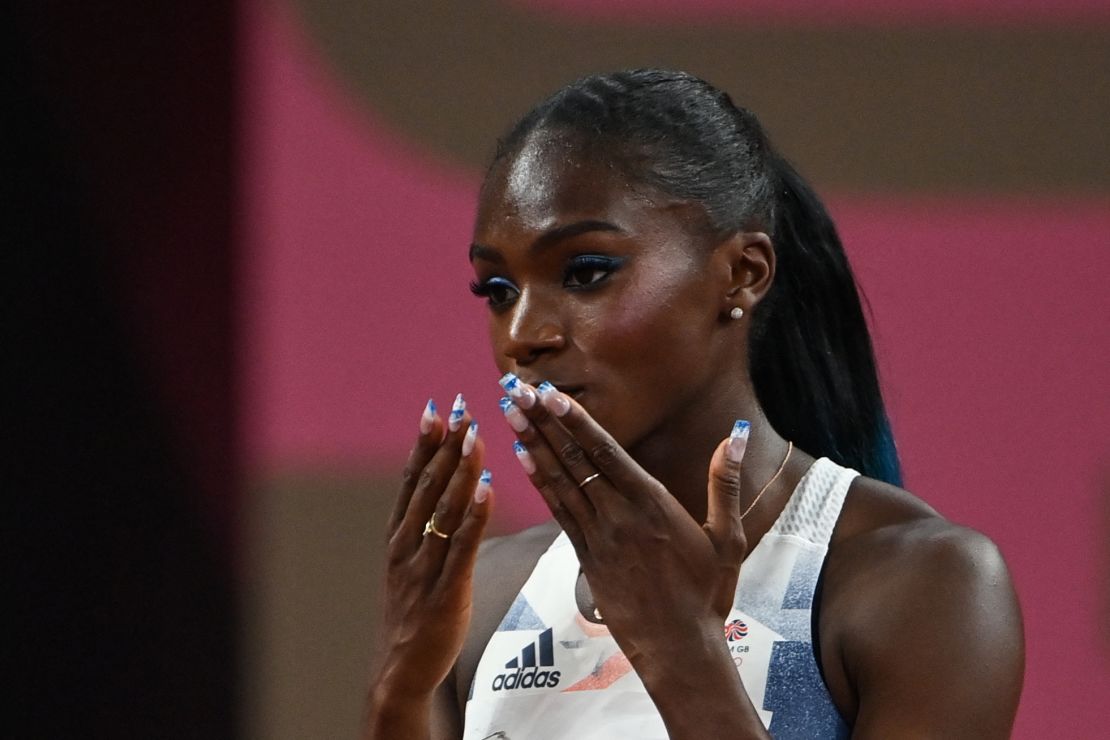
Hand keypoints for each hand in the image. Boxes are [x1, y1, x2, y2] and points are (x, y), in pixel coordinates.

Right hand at [373, 396, 493, 698]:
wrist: (398, 669)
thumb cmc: (413, 613)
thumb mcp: (411, 563)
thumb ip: (428, 527)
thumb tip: (450, 489)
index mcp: (398, 535)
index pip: (412, 478)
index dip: (425, 441)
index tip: (437, 407)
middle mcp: (406, 544)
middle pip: (427, 484)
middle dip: (445, 443)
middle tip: (462, 406)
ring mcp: (424, 566)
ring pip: (444, 508)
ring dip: (460, 468)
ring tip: (475, 433)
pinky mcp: (446, 589)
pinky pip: (462, 545)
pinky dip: (474, 513)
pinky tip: (486, 486)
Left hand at [498, 377, 748, 664]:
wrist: (679, 649)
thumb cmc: (707, 594)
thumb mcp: (727, 538)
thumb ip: (725, 483)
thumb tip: (737, 434)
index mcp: (652, 504)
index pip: (607, 451)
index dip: (576, 421)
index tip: (550, 394)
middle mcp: (620, 516)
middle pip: (575, 460)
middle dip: (543, 422)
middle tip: (515, 390)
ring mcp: (599, 538)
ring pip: (560, 482)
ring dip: (532, 445)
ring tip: (509, 414)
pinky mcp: (586, 559)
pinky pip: (558, 513)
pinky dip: (539, 484)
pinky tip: (521, 459)